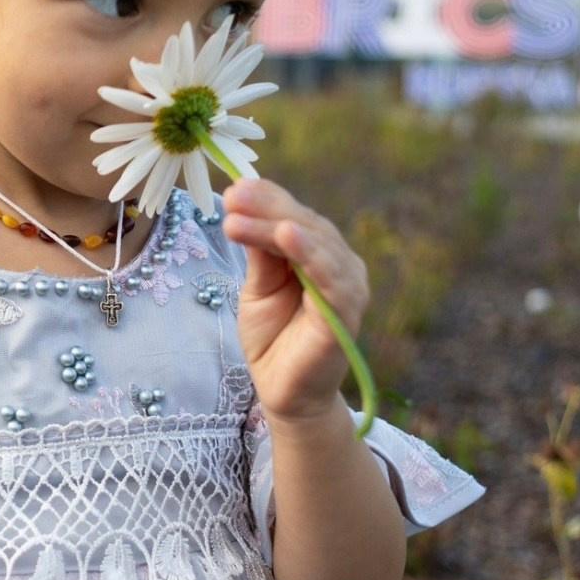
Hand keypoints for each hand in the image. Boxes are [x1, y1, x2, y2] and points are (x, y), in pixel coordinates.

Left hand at [221, 178, 369, 423]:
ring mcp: (346, 286)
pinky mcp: (347, 312)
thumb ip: (259, 252)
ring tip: (242, 216)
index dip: (264, 199)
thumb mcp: (257, 287)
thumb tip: (244, 205)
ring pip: (315, 244)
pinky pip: (331, 278)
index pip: (290, 215)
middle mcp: (337, 263)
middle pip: (302, 223)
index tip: (232, 187)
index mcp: (316, 252)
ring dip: (276, 225)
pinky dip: (310, 254)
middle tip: (232, 196)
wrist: (283, 392)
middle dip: (265, 207)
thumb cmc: (272, 337)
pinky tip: (286, 236)